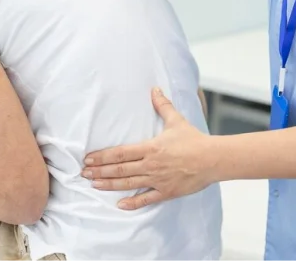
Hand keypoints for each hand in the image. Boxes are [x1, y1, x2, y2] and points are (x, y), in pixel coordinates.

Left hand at [81, 88, 216, 209]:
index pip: (120, 153)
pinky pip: (146, 199)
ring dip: (109, 185)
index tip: (88, 159)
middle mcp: (150, 165)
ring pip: (128, 184)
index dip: (102, 156)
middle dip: (100, 171)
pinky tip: (120, 205)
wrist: (212, 159)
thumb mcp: (176, 120)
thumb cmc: (194, 139)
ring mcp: (157, 180)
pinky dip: (132, 203)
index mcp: (150, 148)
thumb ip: (162, 106)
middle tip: (83, 173)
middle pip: (119, 169)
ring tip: (94, 185)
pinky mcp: (166, 192)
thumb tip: (154, 89)